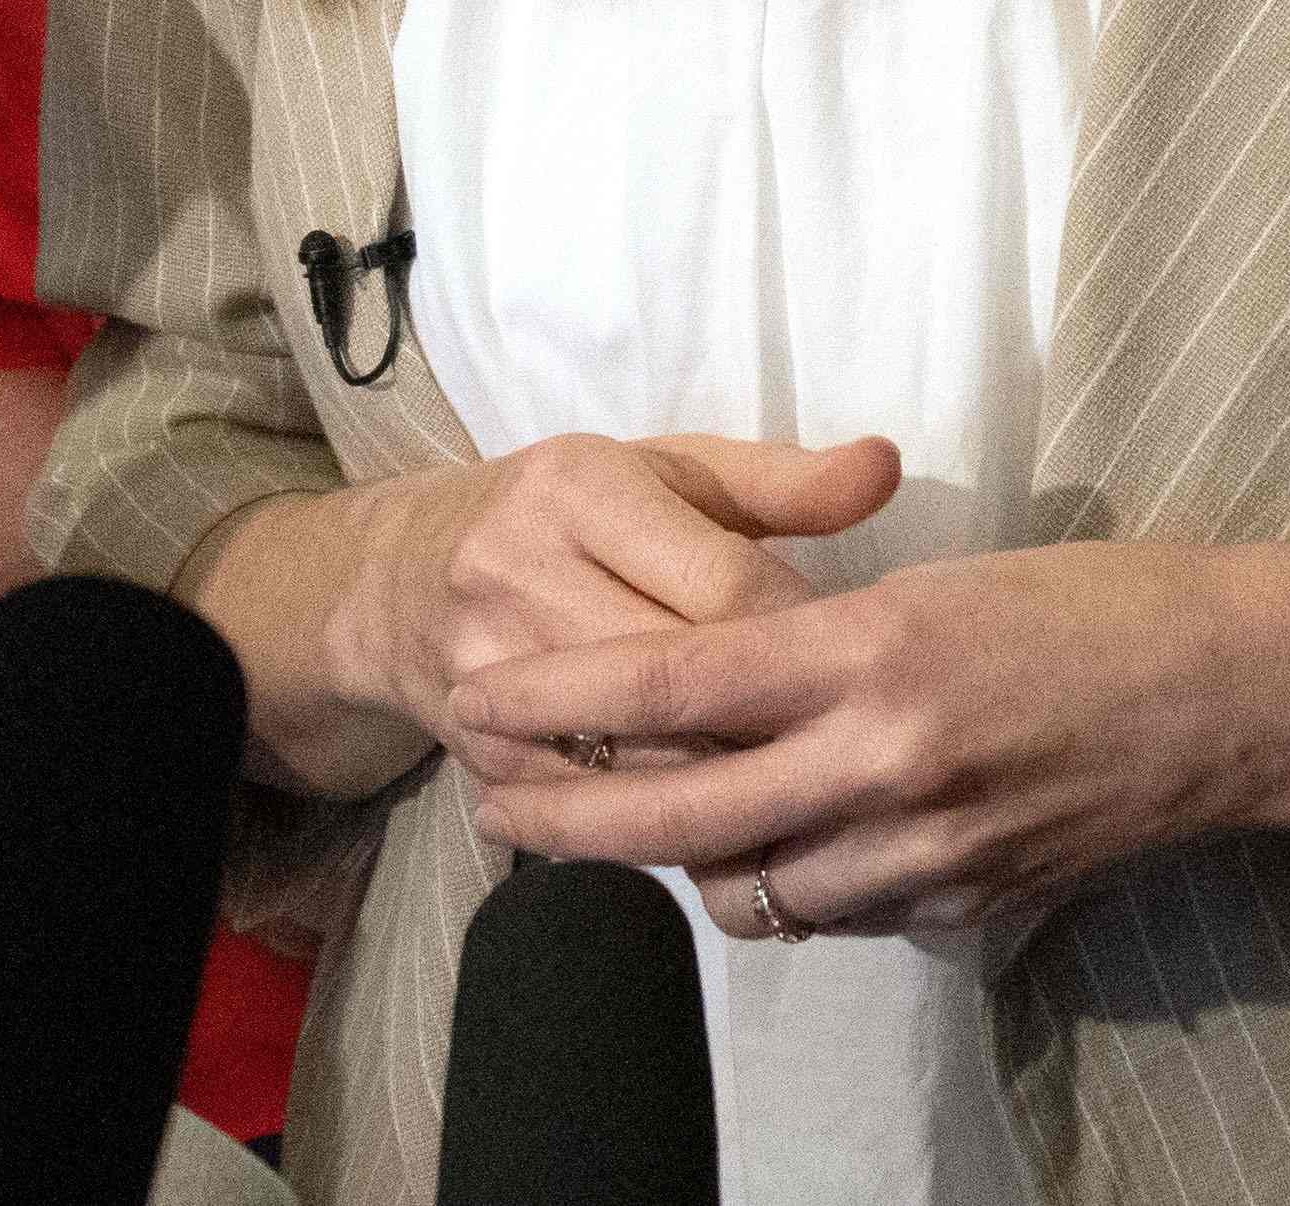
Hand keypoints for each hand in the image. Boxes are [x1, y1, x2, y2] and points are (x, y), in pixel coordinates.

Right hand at [326, 432, 899, 765]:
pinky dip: (666, 822)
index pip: (722, 583)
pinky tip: (723, 824)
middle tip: (841, 738)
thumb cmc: (572, 516)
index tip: (850, 653)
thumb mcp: (671, 473)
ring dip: (727, 785)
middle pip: (681, 681)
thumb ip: (784, 481)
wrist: (402, 581)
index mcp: (581, 490)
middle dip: (770, 718)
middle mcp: (521, 575)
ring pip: (641, 757)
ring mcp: (491, 674)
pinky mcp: (479, 754)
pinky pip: (596, 806)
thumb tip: (886, 466)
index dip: (800, 630)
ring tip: (798, 787)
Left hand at [455, 539, 1289, 945]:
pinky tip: (767, 852)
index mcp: (870, 648)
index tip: (486, 694)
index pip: (673, 681)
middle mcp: (883, 758)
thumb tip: (727, 689)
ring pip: (747, 887)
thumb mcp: (940, 583)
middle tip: (492, 803)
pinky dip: (783, 888)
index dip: (563, 696)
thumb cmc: (1097, 602)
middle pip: (678, 812)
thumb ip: (825, 647)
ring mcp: (925, 847)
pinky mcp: (965, 903)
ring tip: (620, 828)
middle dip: (568, 813)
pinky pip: (834, 913)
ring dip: (678, 862)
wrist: (1239, 692)